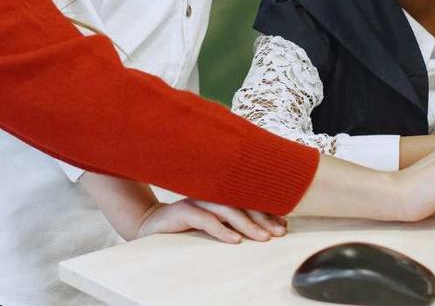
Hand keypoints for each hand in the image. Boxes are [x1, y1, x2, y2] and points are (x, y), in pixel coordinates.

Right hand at [135, 199, 287, 243]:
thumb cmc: (186, 223)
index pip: (248, 200)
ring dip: (247, 224)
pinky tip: (235, 241)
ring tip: (262, 238)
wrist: (151, 224)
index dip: (267, 212)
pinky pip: (206, 220)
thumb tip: (266, 228)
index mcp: (220, 193)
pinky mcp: (183, 210)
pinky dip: (222, 230)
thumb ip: (233, 220)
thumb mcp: (213, 220)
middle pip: (242, 203)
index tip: (283, 225)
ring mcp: (197, 200)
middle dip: (263, 218)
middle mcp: (210, 193)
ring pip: (227, 210)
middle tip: (279, 232)